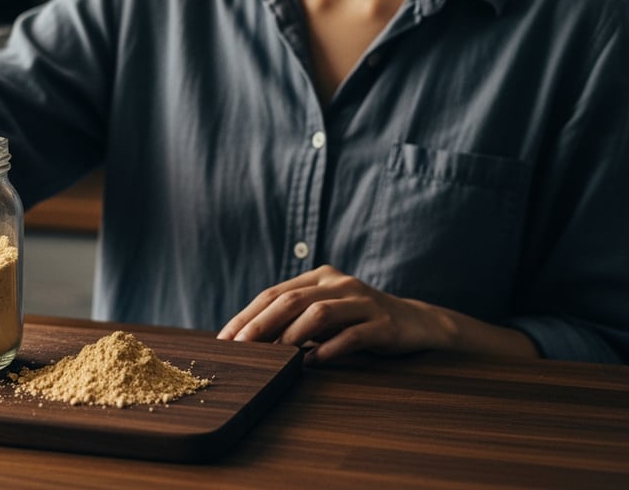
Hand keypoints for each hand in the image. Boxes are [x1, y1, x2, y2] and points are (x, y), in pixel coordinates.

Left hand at [217, 265, 454, 362]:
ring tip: (274, 357)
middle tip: (239, 349)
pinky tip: (311, 363)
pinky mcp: (383, 323)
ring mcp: (362, 301)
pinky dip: (328, 350)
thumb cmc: (358, 322)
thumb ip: (294, 321)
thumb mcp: (324, 316)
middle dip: (260, 325)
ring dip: (292, 336)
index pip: (273, 293)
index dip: (247, 316)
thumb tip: (248, 342)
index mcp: (318, 277)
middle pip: (290, 300)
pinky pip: (351, 336)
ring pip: (319, 313)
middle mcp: (338, 283)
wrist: (416, 324)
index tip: (225, 339)